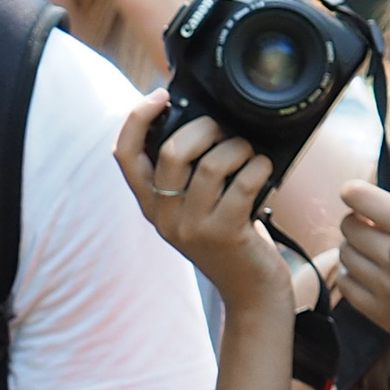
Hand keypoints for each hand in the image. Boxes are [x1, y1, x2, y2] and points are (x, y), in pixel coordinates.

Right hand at [115, 93, 294, 311]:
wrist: (251, 293)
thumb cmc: (230, 239)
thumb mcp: (196, 208)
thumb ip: (186, 174)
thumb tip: (197, 118)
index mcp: (151, 205)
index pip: (124, 155)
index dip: (136, 119)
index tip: (159, 96)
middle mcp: (165, 218)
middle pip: (171, 152)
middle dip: (204, 128)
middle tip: (224, 130)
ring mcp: (192, 228)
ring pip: (210, 164)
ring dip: (238, 147)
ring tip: (249, 154)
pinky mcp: (224, 234)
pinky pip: (242, 181)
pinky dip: (259, 166)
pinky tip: (265, 170)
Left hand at [338, 185, 389, 389]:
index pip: (368, 202)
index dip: (354, 193)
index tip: (351, 191)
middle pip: (351, 228)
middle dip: (353, 219)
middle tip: (360, 218)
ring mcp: (388, 290)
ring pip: (346, 255)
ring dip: (351, 245)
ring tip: (364, 243)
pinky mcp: (381, 314)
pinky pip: (346, 284)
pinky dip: (349, 272)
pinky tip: (365, 269)